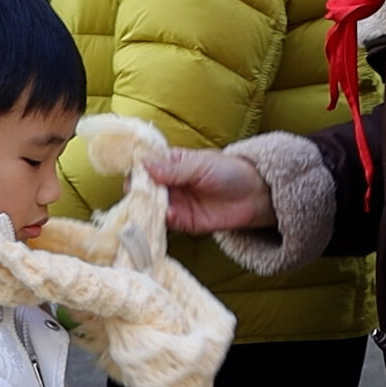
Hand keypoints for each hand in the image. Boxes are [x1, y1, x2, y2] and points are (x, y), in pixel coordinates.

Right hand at [145, 149, 274, 233]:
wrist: (256, 196)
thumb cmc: (231, 172)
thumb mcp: (202, 165)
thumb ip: (174, 169)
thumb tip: (145, 165)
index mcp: (172, 164)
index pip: (148, 166)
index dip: (137, 170)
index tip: (129, 174)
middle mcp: (170, 184)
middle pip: (146, 189)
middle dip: (139, 192)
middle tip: (134, 194)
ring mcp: (176, 203)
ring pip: (153, 207)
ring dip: (148, 208)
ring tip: (146, 207)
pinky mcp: (185, 222)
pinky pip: (167, 223)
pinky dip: (163, 221)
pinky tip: (166, 215)